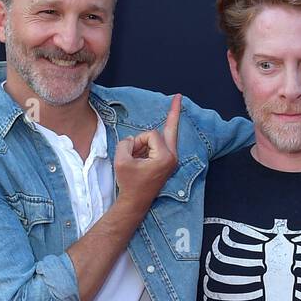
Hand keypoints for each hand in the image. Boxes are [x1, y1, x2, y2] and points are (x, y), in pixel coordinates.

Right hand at [114, 93, 180, 211]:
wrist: (135, 203)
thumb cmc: (130, 184)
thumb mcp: (121, 160)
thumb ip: (126, 142)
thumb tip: (133, 139)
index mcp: (165, 157)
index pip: (151, 134)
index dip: (138, 141)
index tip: (133, 154)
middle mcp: (172, 158)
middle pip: (171, 128)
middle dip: (174, 112)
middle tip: (178, 96)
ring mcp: (172, 161)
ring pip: (159, 138)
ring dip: (145, 143)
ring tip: (137, 160)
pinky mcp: (168, 163)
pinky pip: (158, 146)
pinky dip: (147, 148)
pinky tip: (140, 156)